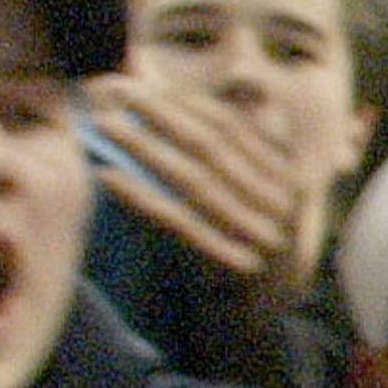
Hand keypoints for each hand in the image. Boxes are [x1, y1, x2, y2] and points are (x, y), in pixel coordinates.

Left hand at [86, 76, 306, 285]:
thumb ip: (248, 138)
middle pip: (209, 144)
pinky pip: (179, 221)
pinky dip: (141, 196)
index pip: (230, 124)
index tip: (140, 81)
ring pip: (191, 178)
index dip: (183, 100)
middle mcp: (279, 196)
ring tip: (102, 125)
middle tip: (111, 91)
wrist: (273, 306)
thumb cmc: (255, 236)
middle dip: (157, 113)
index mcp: (286, 170)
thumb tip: (239, 85)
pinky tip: (108, 176)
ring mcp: (259, 229)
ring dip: (142, 147)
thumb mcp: (261, 182)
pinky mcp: (230, 259)